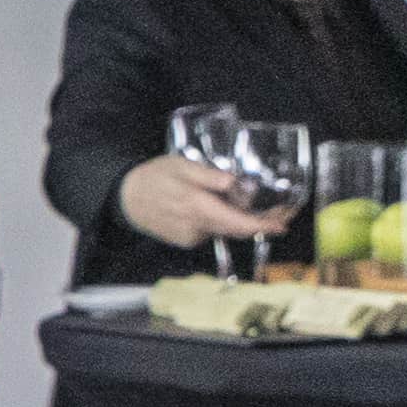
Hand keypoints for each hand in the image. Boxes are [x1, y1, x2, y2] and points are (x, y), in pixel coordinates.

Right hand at [122, 157, 290, 249]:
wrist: (125, 198)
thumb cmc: (154, 176)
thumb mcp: (180, 165)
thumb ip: (208, 175)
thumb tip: (235, 183)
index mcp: (198, 207)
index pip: (237, 223)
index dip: (262, 226)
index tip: (282, 225)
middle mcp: (197, 227)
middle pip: (235, 230)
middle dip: (256, 224)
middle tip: (276, 215)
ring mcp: (190, 237)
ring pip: (223, 230)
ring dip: (235, 221)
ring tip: (236, 205)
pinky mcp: (185, 241)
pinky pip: (209, 231)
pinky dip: (217, 222)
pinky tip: (208, 209)